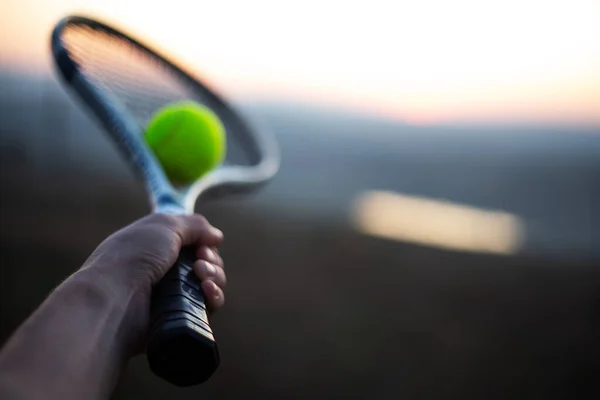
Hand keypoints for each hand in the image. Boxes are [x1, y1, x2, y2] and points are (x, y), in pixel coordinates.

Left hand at [81, 213, 225, 350]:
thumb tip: (217, 236)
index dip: (204, 242)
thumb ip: (195, 226)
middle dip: (211, 260)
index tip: (203, 245)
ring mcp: (172, 295)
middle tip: (199, 262)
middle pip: (206, 263)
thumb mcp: (165, 226)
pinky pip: (207, 307)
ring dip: (214, 276)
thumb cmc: (134, 256)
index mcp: (158, 245)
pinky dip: (213, 297)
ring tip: (201, 276)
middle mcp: (165, 269)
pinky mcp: (178, 317)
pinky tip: (208, 291)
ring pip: (210, 284)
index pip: (193, 243)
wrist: (113, 298)